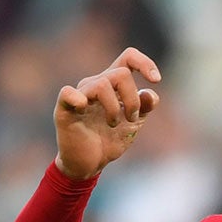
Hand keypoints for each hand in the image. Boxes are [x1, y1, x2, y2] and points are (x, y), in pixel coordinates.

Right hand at [54, 48, 160, 181]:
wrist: (89, 164)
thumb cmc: (108, 139)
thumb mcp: (133, 123)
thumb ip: (144, 106)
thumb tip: (150, 93)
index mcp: (112, 84)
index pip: (128, 57)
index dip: (144, 63)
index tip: (156, 80)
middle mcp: (95, 84)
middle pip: (121, 74)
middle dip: (132, 100)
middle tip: (131, 119)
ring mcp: (80, 95)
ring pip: (102, 84)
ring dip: (115, 108)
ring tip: (113, 125)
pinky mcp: (65, 109)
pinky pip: (68, 93)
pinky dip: (77, 98)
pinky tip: (83, 108)